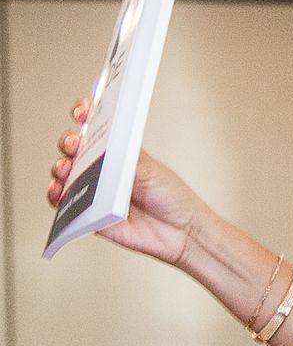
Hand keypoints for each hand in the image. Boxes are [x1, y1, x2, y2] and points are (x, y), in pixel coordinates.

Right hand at [47, 99, 198, 261]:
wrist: (182, 232)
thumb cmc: (171, 197)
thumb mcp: (151, 169)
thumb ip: (125, 157)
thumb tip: (103, 148)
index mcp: (118, 149)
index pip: (95, 125)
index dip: (84, 114)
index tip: (83, 112)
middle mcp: (103, 167)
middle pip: (73, 148)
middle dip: (68, 142)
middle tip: (75, 145)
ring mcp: (95, 189)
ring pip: (65, 173)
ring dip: (59, 168)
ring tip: (67, 170)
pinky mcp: (90, 214)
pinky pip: (66, 204)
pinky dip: (57, 196)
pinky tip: (59, 192)